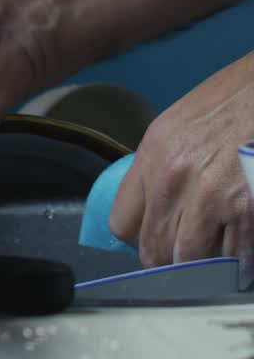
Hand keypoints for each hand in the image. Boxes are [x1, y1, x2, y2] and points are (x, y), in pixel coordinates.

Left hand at [109, 52, 253, 267]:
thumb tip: (155, 209)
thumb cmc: (235, 98)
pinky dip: (238, 261)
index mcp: (153, 156)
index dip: (139, 238)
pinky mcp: (249, 212)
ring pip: (194, 262)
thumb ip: (160, 168)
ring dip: (206, 265)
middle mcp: (175, 180)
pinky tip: (241, 246)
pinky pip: (236, 257)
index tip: (154, 238)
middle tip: (188, 252)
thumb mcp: (178, 126)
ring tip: (216, 252)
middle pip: (156, 251)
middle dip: (172, 259)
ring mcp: (213, 199)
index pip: (122, 224)